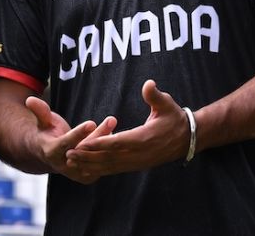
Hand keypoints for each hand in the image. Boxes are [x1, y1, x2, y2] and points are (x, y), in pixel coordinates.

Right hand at [26, 95, 115, 183]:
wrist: (49, 154)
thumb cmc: (47, 132)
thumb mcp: (43, 121)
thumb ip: (40, 111)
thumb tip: (30, 99)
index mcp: (51, 152)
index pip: (66, 144)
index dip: (78, 134)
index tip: (91, 123)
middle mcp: (63, 165)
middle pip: (84, 150)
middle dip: (98, 135)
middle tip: (110, 121)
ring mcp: (76, 172)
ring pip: (94, 157)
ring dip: (106, 141)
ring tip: (113, 124)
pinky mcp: (86, 176)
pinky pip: (99, 164)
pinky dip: (107, 151)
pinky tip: (115, 135)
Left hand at [65, 80, 189, 175]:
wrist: (186, 138)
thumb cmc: (174, 118)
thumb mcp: (167, 103)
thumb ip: (155, 95)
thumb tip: (149, 84)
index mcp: (144, 138)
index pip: (118, 142)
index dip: (100, 143)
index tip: (83, 142)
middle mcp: (139, 154)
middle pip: (109, 157)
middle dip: (88, 156)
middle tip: (68, 153)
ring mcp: (137, 162)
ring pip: (110, 166)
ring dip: (90, 164)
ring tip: (71, 162)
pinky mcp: (136, 165)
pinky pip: (115, 169)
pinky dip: (99, 170)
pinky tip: (86, 169)